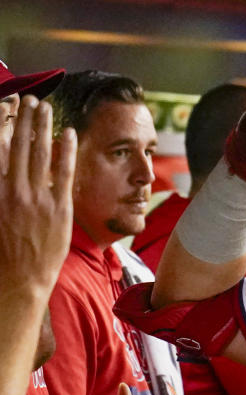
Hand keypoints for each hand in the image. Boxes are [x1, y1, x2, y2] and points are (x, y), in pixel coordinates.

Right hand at [0, 95, 76, 301]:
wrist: (21, 277)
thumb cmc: (3, 250)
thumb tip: (3, 167)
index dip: (1, 125)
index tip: (4, 104)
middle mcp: (13, 190)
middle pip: (18, 145)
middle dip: (23, 119)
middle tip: (29, 98)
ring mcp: (37, 198)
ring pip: (40, 153)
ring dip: (43, 127)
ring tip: (45, 107)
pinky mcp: (59, 208)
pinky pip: (64, 172)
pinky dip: (67, 150)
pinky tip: (69, 133)